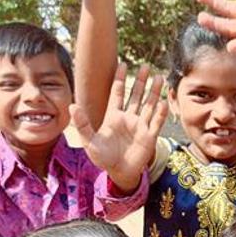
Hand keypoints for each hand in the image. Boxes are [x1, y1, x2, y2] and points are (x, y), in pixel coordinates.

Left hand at [71, 63, 166, 192]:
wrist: (119, 172)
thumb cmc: (103, 157)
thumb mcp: (89, 141)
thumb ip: (82, 124)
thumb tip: (72, 106)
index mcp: (113, 116)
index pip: (117, 93)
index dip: (119, 79)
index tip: (122, 64)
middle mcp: (129, 118)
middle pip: (136, 95)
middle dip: (141, 81)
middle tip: (145, 66)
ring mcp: (140, 126)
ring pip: (149, 105)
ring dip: (154, 92)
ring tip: (160, 77)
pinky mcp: (150, 137)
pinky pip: (156, 122)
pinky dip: (160, 113)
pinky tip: (163, 102)